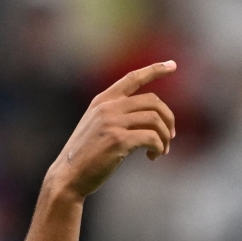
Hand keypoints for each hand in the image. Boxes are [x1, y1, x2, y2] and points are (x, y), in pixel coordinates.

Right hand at [46, 61, 177, 198]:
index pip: (133, 78)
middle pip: (153, 101)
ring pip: (155, 120)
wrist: (68, 175)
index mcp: (103, 100)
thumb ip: (118, 115)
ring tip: (162, 150)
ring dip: (165, 137)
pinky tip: (153, 156)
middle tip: (171, 136)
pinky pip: (152, 138)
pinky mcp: (118, 140)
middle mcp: (108, 107)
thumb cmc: (86, 155)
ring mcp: (112, 122)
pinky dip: (159, 147)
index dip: (155, 70)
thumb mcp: (97, 126)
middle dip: (169, 119)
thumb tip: (152, 118)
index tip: (173, 65)